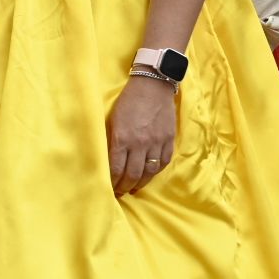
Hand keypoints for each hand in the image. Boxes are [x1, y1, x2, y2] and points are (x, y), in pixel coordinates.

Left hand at [106, 76, 176, 196]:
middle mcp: (140, 143)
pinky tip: (149, 175)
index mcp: (123, 138)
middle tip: (120, 193)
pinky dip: (156, 172)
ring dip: (140, 183)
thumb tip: (109, 160)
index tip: (108, 188)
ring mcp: (157, 142)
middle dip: (124, 187)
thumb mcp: (113, 119)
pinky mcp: (169, 139)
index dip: (112, 183)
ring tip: (133, 188)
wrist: (153, 85)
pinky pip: (163, 162)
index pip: (117, 169)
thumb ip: (112, 140)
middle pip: (133, 174)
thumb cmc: (127, 101)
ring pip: (149, 172)